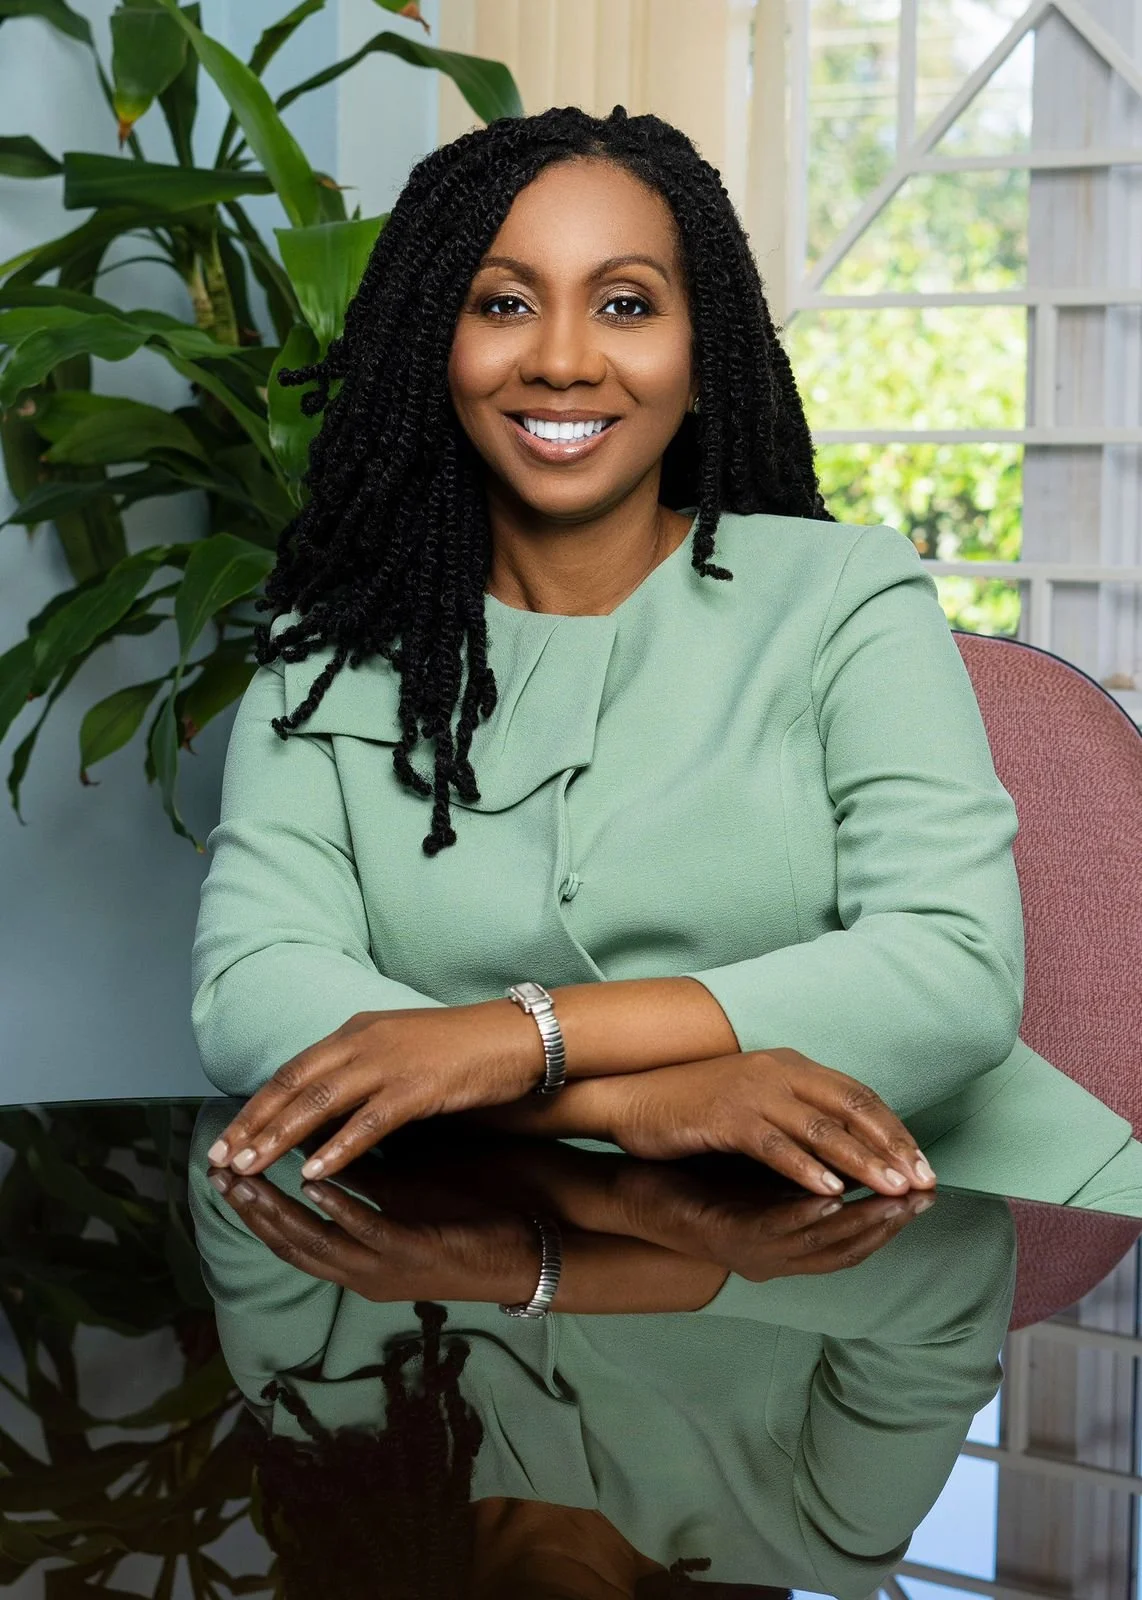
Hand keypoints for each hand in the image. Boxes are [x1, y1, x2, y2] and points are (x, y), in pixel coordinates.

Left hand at [205, 1004, 543, 1181]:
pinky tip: (313, 1174)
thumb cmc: (461, 1049)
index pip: (291, 1071)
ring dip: (280, 1139)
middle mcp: (363, 1041)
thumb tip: (319, 1104)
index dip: (256, 1106)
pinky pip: (367, 1123)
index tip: (227, 1137)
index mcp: (356, 1031)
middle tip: (220, 1159)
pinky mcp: (418, 1088)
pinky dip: (336, 1149)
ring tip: (250, 1169)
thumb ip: (358, 1071)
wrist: (516, 1036)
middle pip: (293, 1085)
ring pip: (319, 1103)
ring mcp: (389, 1063)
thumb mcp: (398, 1050)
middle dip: (253, 1124)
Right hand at [208, 1165, 543, 1304]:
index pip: (292, 1233)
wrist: (532, 1245)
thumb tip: (325, 1142)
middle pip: (291, 1243)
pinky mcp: (416, 1256)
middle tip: (215, 1175)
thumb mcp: (408, 1192)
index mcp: (361, 1254)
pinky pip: (367, 1234)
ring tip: (245, 1181)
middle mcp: (365, 1269)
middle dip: (250, 1209)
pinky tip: (314, 1186)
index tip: (222, 1171)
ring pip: (318, 1245)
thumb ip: (365, 1175)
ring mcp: (388, 1267)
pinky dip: (338, 1210)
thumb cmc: (472, 1215)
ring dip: (278, 1212)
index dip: (254, 1205)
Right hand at [607, 1049, 935, 1197]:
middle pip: (850, 1109)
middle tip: (922, 1182)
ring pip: (821, 1128)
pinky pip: (775, 1145)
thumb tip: (853, 1145)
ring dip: (862, 1161)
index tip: (924, 1164)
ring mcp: (753, 1092)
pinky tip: (830, 1191)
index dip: (895, 1130)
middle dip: (891, 1147)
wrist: (637, 1096)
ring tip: (893, 1190)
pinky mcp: (726, 1116)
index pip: (859, 1096)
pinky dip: (805, 1168)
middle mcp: (780, 1072)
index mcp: (793, 1066)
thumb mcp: (761, 1099)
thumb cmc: (700, 1104)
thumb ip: (802, 1111)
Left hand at [608, 1158, 934, 1279]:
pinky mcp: (727, 1239)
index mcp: (789, 1238)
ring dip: (861, 1223)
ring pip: (819, 1245)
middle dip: (891, 1219)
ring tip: (896, 1199)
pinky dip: (806, 1217)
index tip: (927, 1187)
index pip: (854, 1233)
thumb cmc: (698, 1182)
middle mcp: (778, 1255)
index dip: (893, 1212)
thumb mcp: (756, 1177)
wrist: (636, 1193)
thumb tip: (846, 1145)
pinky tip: (832, 1199)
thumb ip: (798, 1169)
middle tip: (926, 1193)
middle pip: (848, 1246)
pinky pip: (773, 1232)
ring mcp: (753, 1252)